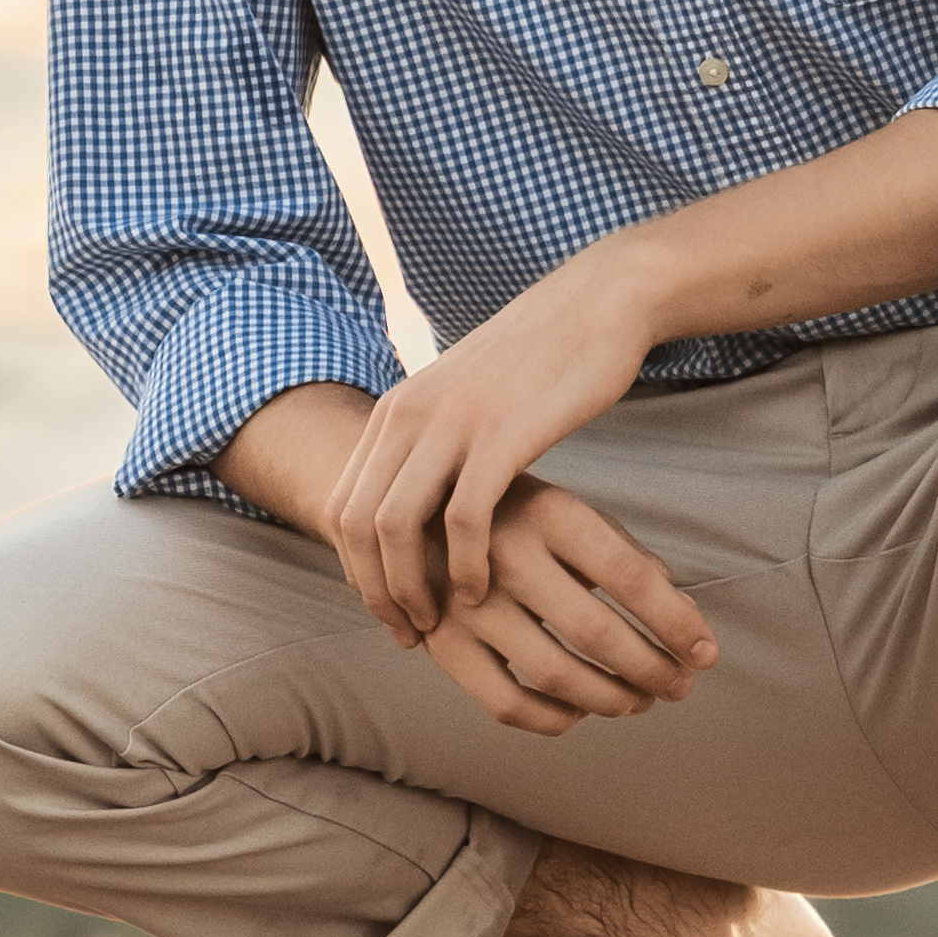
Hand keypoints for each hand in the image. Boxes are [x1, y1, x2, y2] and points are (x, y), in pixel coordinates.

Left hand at [324, 247, 663, 636]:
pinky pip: (463, 519)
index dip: (355, 568)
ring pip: (396, 525)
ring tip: (437, 620)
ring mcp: (451, 423)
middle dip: (374, 589)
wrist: (596, 305)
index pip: (341, 504)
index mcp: (394, 409)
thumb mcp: (462, 397)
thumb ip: (431, 441)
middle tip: (407, 631)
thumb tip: (415, 499)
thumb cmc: (538, 362)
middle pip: (357, 522)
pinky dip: (463, 566)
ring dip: (410, 587)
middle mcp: (408, 414)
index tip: (387, 607)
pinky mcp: (501, 436)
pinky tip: (480, 592)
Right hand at [400, 474, 719, 737]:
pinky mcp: (442, 643)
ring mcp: (468, 603)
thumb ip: (626, 556)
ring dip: (612, 700)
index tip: (707, 654)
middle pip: (598, 633)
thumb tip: (683, 617)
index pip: (631, 577)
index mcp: (551, 512)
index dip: (677, 623)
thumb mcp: (571, 511)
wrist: (412, 508)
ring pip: (556, 676)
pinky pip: (507, 704)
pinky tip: (580, 710)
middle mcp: (506, 555)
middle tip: (681, 686)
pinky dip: (554, 720)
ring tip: (641, 700)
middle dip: (653, 669)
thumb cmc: (515, 513)